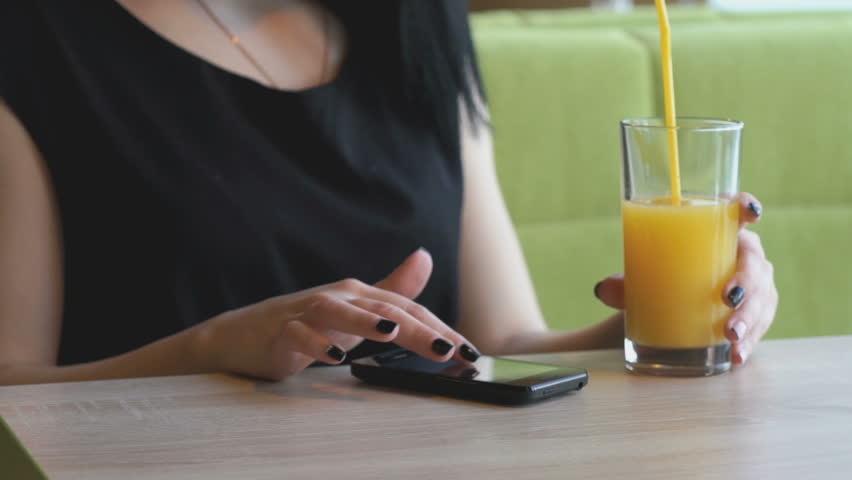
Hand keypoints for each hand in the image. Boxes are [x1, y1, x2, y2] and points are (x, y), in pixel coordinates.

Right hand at [192, 249, 480, 379]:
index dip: (440, 330)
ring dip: (366, 321)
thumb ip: (392, 290)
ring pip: (340, 312)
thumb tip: (425, 257)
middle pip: (383, 310)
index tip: (468, 352)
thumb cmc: (309, 323)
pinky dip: (315, 344)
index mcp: (361, 295)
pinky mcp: (281, 332)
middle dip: (419, 330)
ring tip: (391, 332)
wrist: (245, 335)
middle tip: (448, 350)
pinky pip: (299, 335)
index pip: (409, 311)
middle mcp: (339, 297)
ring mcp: (308, 313)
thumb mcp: (357, 310)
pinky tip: (332, 356)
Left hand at [594, 193, 777, 365]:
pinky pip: (760, 323)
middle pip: (753, 260)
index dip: (745, 206)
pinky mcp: (756, 311)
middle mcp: (741, 254)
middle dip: (746, 280)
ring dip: (749, 317)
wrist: (668, 311)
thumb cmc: (661, 283)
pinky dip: (750, 341)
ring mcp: (754, 284)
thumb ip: (625, 285)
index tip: (750, 213)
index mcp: (716, 232)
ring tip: (732, 336)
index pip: (735, 211)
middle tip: (728, 298)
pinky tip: (737, 355)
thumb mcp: (643, 282)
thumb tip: (603, 289)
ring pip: (762, 295)